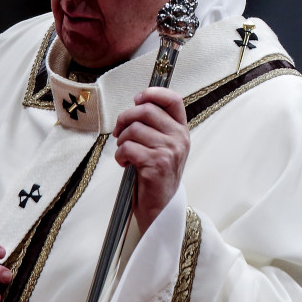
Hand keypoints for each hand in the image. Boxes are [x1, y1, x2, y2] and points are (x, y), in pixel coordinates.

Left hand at [113, 87, 189, 232]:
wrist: (161, 208)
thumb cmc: (157, 176)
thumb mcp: (164, 147)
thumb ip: (157, 127)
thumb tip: (138, 105)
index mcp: (182, 131)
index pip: (174, 100)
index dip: (154, 93)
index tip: (138, 98)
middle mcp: (179, 138)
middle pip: (146, 110)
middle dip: (125, 118)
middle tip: (119, 131)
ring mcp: (169, 151)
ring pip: (134, 129)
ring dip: (121, 141)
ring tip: (125, 152)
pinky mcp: (156, 164)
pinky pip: (127, 148)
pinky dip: (120, 155)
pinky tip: (125, 163)